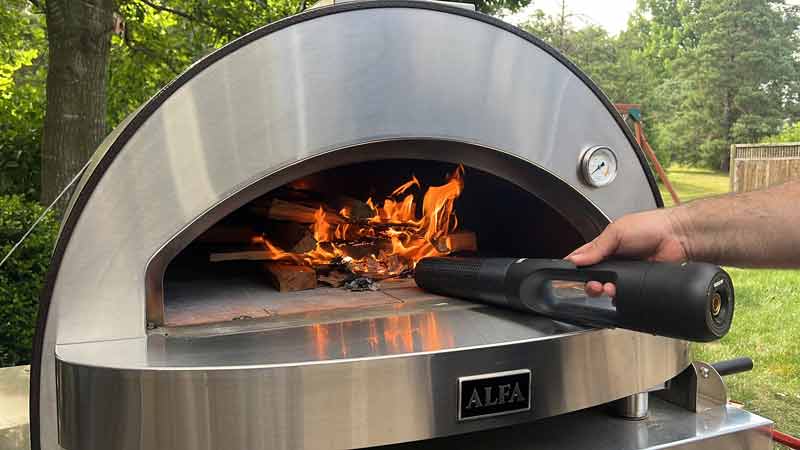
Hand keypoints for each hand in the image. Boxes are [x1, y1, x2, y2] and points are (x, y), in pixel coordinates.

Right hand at [565, 209, 688, 296]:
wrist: (677, 237)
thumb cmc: (649, 226)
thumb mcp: (616, 231)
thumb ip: (596, 247)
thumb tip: (576, 259)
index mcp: (605, 246)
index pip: (583, 258)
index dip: (574, 267)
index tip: (569, 274)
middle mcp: (613, 260)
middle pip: (592, 277)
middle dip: (589, 283)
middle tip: (593, 284)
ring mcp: (625, 274)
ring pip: (606, 288)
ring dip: (603, 290)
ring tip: (607, 288)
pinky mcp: (637, 283)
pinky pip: (624, 294)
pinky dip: (619, 296)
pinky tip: (618, 292)